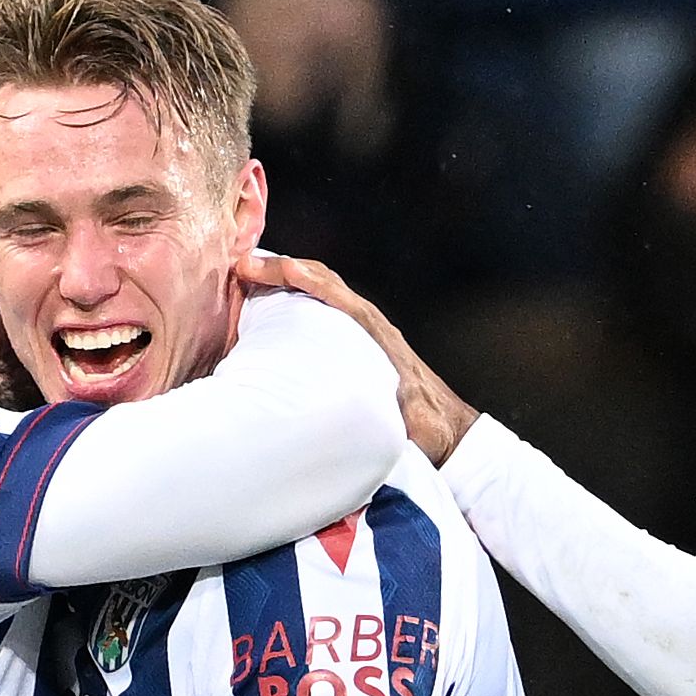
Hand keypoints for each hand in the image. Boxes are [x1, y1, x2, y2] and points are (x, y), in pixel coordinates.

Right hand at [240, 249, 473, 461]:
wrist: (451, 429)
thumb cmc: (429, 425)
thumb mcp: (409, 417)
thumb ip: (391, 410)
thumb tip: (364, 411)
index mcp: (376, 335)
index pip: (332, 294)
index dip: (299, 277)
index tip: (265, 270)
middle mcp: (371, 325)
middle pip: (324, 280)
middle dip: (284, 267)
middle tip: (244, 266)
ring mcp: (367, 331)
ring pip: (325, 289)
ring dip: (291, 276)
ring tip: (255, 276)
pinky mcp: (363, 341)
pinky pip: (329, 306)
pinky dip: (302, 294)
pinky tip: (281, 302)